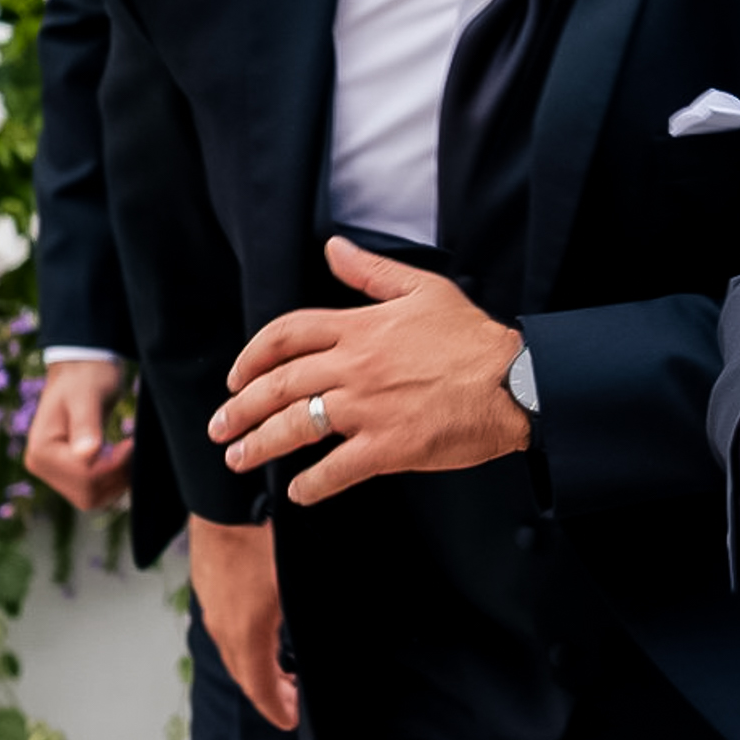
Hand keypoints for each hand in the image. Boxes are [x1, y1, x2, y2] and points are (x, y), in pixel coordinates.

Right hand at [22, 356, 135, 510]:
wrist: (84, 372)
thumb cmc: (87, 378)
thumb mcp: (88, 396)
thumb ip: (87, 424)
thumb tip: (87, 454)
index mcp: (40, 450)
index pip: (84, 477)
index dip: (115, 465)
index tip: (132, 442)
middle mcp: (40, 466)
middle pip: (88, 493)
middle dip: (116, 475)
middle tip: (133, 447)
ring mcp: (52, 472)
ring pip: (93, 498)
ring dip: (118, 481)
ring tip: (129, 451)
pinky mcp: (67, 474)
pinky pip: (95, 492)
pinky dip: (114, 482)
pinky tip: (123, 458)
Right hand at [187, 515, 297, 731]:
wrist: (226, 498)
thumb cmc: (270, 536)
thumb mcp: (298, 581)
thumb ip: (310, 616)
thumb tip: (327, 639)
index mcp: (246, 632)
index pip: (258, 686)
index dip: (275, 708)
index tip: (291, 721)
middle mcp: (222, 626)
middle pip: (244, 674)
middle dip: (268, 692)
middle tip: (292, 700)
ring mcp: (210, 606)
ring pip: (233, 651)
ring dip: (256, 667)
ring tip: (281, 671)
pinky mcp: (206, 586)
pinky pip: (225, 628)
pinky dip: (244, 643)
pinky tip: (262, 633)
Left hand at [212, 237, 527, 505]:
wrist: (518, 382)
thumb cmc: (475, 339)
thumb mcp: (424, 290)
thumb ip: (371, 271)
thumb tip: (334, 248)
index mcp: (361, 328)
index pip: (286, 336)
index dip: (252, 357)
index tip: (237, 378)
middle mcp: (355, 367)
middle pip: (277, 386)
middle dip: (239, 409)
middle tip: (221, 426)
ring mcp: (369, 408)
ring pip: (293, 427)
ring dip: (258, 446)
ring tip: (238, 458)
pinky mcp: (389, 447)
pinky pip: (334, 470)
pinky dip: (310, 485)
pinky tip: (298, 492)